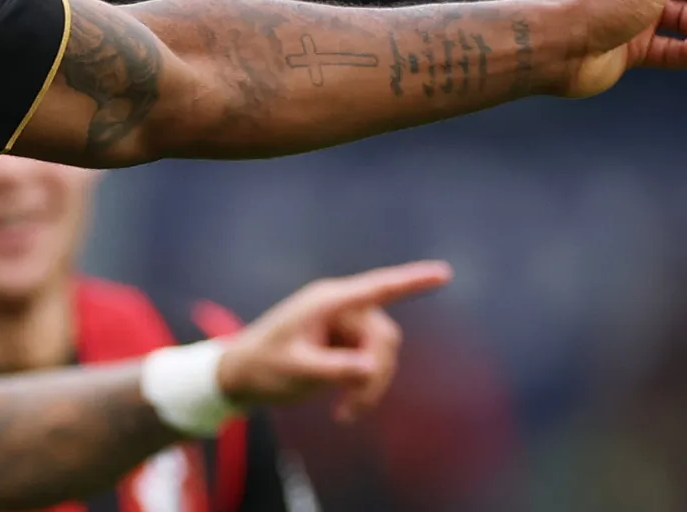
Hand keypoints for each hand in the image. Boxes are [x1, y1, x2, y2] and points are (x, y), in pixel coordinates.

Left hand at [216, 260, 451, 422]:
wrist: (242, 376)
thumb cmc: (263, 367)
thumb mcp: (296, 370)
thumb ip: (334, 369)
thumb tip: (372, 367)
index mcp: (326, 302)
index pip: (376, 288)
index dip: (412, 280)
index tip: (444, 273)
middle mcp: (340, 308)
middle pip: (383, 338)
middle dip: (376, 375)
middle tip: (352, 410)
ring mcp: (344, 326)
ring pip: (381, 356)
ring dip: (370, 387)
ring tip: (344, 413)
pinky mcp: (346, 345)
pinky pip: (372, 366)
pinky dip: (364, 389)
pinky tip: (344, 409)